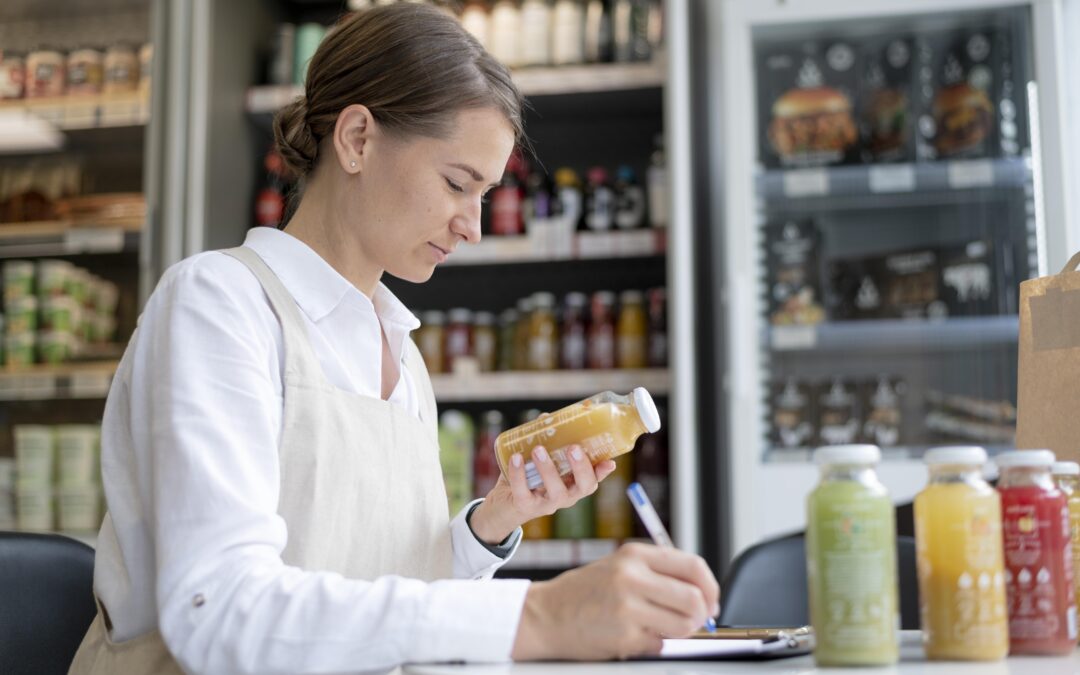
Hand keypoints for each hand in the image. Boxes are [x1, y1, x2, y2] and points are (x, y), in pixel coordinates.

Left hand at [468, 445, 616, 544]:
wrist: (503, 505)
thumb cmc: (528, 478)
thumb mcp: (540, 461)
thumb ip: (547, 442)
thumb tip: (546, 417)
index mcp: (573, 484)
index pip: (593, 478)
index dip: (603, 471)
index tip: (610, 461)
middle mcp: (566, 496)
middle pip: (584, 487)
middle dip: (581, 467)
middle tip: (573, 448)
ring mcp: (547, 504)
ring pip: (556, 491)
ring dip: (548, 469)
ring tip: (538, 449)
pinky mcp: (525, 506)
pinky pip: (524, 491)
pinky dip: (519, 474)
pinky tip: (516, 457)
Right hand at [511, 543, 720, 660]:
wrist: (545, 615)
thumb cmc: (586, 593)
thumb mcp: (621, 567)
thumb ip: (659, 574)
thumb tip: (704, 596)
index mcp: (635, 554)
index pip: (693, 566)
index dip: (711, 587)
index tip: (711, 601)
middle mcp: (632, 577)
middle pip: (694, 598)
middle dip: (701, 615)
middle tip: (694, 621)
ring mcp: (627, 607)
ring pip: (684, 625)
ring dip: (681, 632)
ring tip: (660, 628)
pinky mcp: (623, 635)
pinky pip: (660, 644)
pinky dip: (655, 644)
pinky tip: (634, 636)